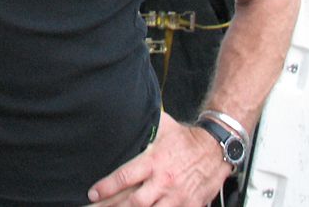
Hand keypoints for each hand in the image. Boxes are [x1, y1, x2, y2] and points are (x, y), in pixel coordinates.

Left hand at [87, 112, 229, 205]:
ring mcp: (177, 197)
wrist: (215, 149)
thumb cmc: (185, 139)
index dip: (107, 187)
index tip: (93, 193)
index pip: (125, 177)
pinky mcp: (189, 206)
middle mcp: (164, 181)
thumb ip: (143, 124)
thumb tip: (124, 111)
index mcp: (154, 161)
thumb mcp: (162, 126)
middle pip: (134, 202)